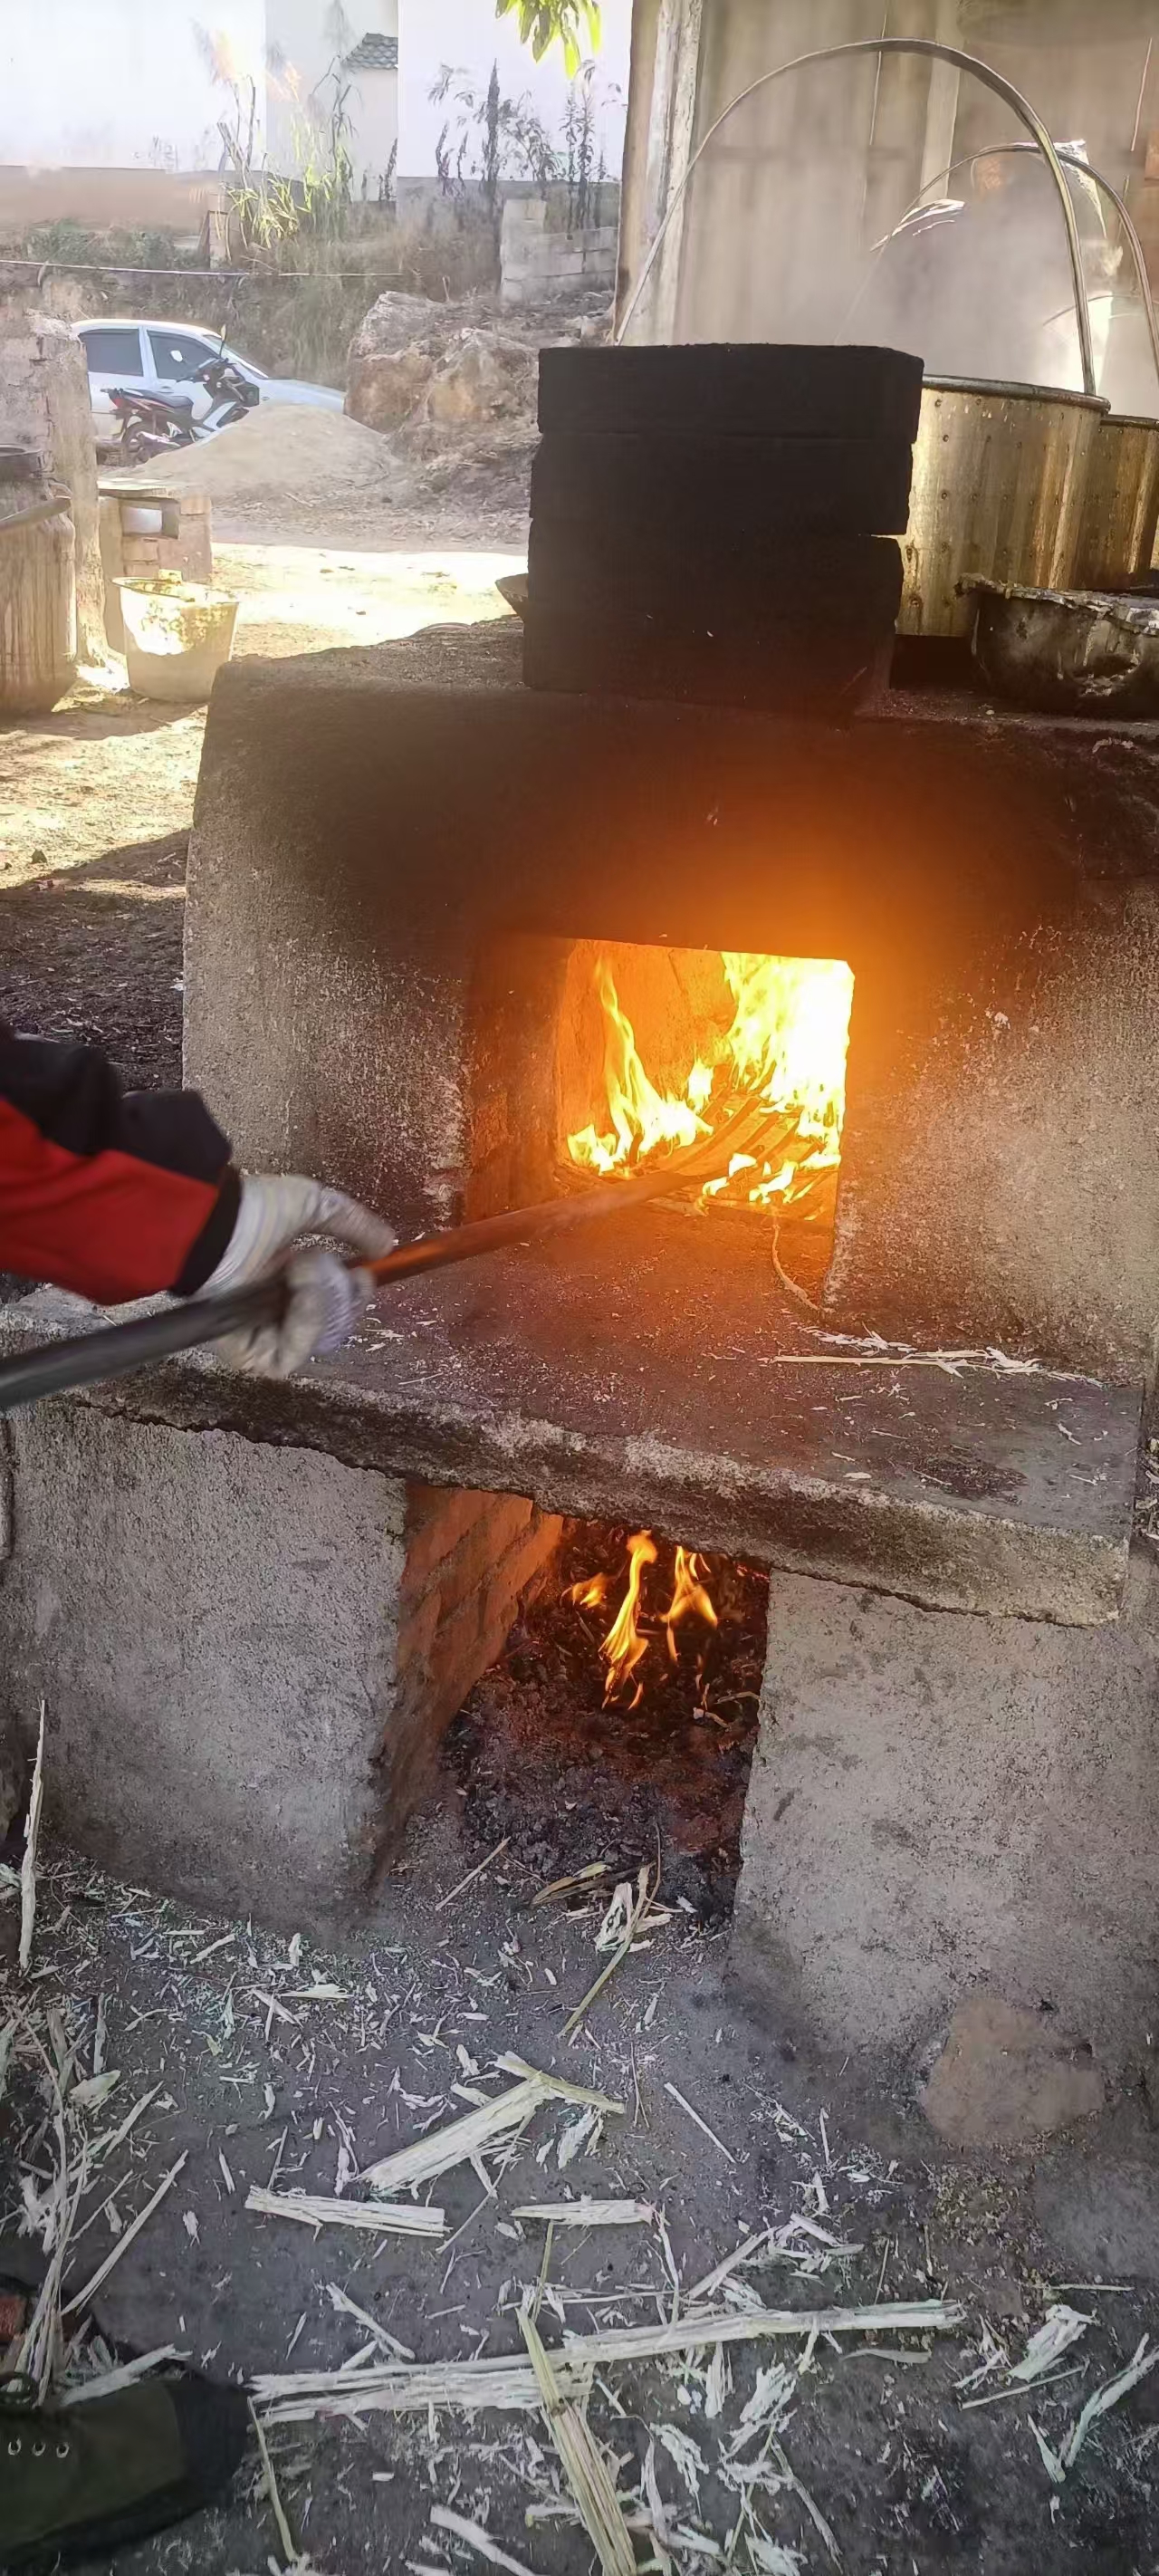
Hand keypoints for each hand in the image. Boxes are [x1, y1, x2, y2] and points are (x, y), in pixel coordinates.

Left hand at [202, 1173, 396, 1377]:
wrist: (212, 1225)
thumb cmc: (253, 1212)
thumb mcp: (313, 1205)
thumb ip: (353, 1224)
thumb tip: (388, 1245)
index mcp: (289, 1282)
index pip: (337, 1305)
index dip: (356, 1293)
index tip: (364, 1273)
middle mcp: (277, 1312)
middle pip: (335, 1327)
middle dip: (340, 1295)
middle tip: (325, 1267)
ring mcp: (263, 1336)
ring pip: (318, 1341)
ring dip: (321, 1300)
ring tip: (300, 1269)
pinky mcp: (249, 1355)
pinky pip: (292, 1356)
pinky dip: (306, 1323)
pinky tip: (299, 1292)